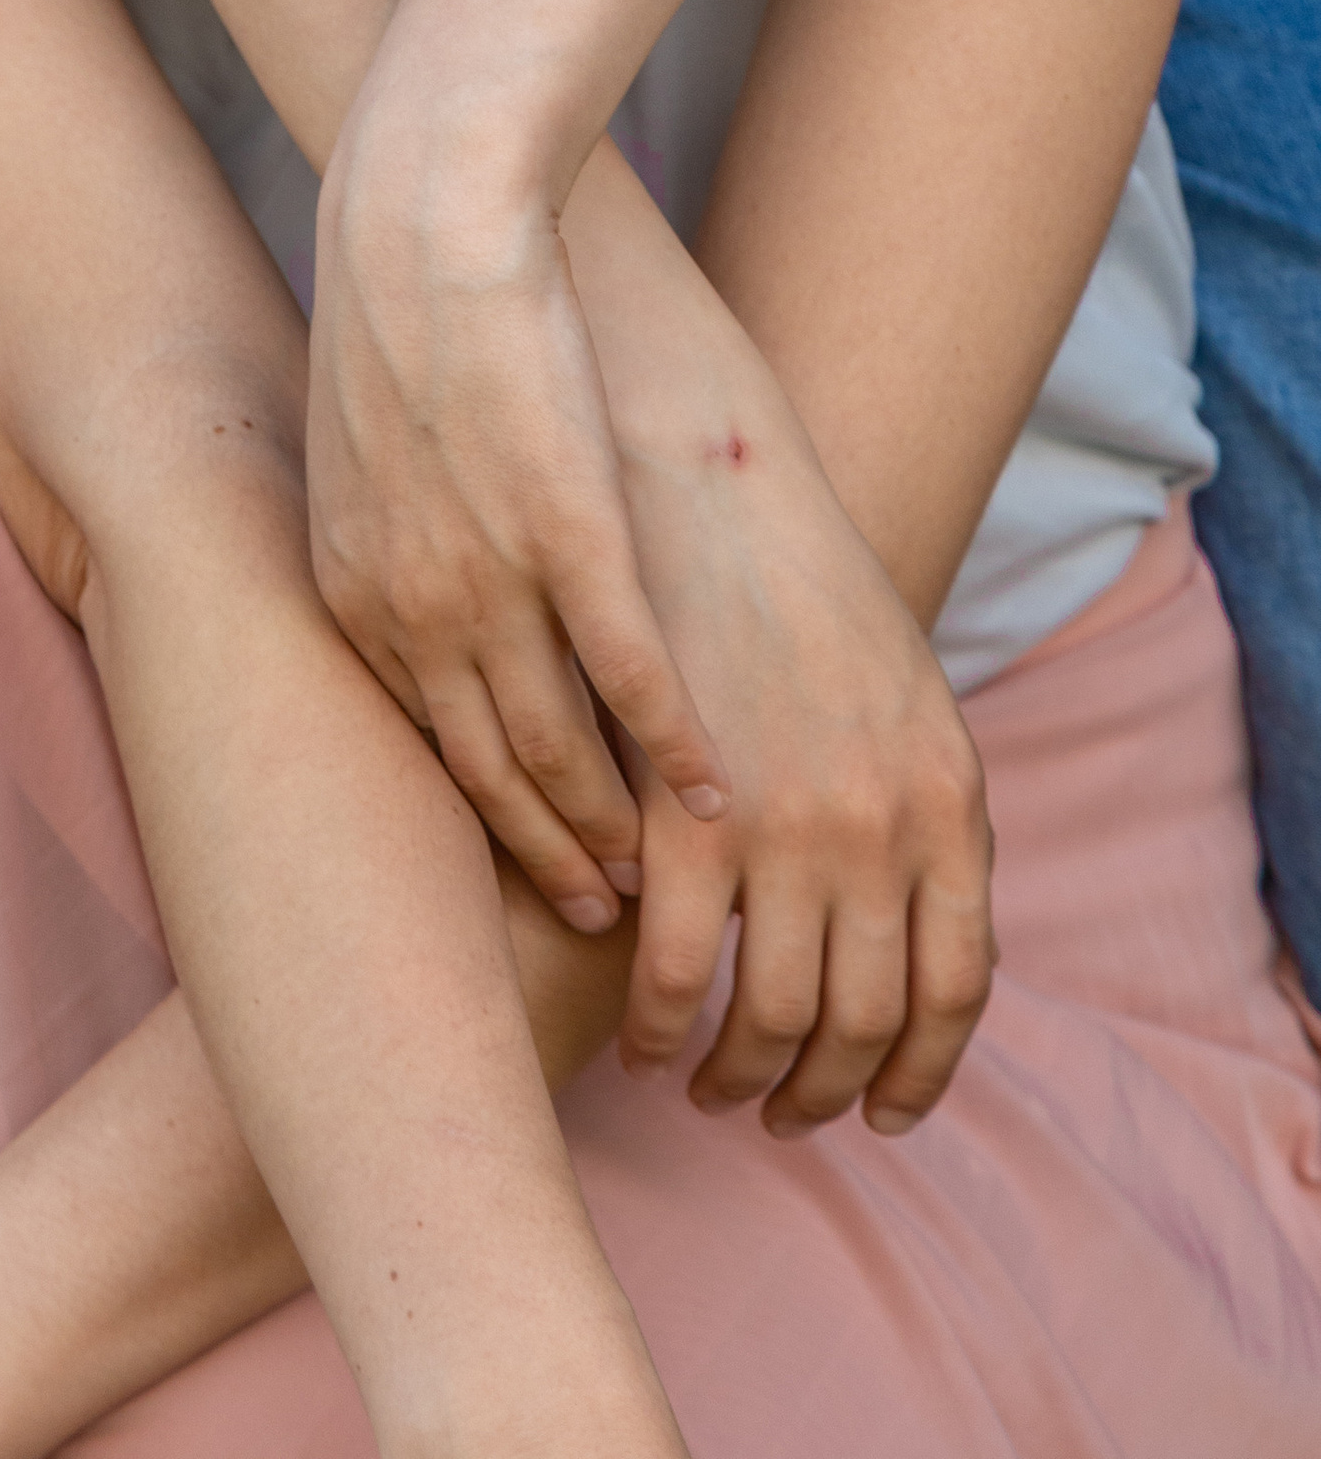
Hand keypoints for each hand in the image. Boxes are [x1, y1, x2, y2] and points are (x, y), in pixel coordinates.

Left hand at [308, 156, 732, 930]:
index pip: (421, 741)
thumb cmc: (392, 309)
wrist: (421, 218)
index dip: (480, 814)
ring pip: (558, 744)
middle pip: (485, 772)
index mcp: (352, 589)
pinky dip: (675, 746)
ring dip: (611, 826)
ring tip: (660, 888)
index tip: (525, 863)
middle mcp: (410, 605)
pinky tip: (716, 794)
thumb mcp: (358, 447)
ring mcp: (489, 576)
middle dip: (544, 854)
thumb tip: (418, 568)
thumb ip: (385, 530)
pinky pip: (630, 676)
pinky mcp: (569, 533)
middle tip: (602, 921)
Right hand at [614, 381, 993, 1135]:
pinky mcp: (685, 817)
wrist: (707, 479)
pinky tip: (639, 1037)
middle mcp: (882, 829)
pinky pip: (676, 972)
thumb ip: (918, 808)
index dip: (918, 1074)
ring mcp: (786, 829)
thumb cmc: (798, 577)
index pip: (955, 990)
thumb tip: (909, 925)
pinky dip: (658, 1026)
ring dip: (739, 1077)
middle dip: (818, 1093)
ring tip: (705, 1086)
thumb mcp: (906, 690)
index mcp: (950, 800)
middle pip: (862, 1021)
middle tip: (777, 1114)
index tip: (879, 1112)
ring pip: (770, 1017)